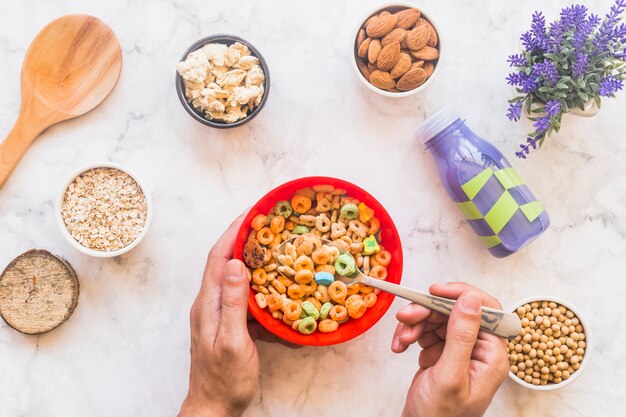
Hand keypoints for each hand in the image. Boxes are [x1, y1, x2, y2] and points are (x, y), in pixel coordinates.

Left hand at [179, 214, 257, 416]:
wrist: (213, 406)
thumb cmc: (224, 379)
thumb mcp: (232, 341)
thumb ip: (233, 303)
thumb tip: (233, 264)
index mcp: (207, 303)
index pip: (217, 256)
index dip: (234, 231)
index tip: (253, 211)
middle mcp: (209, 302)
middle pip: (223, 259)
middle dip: (242, 235)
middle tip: (267, 220)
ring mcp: (216, 312)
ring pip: (232, 273)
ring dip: (248, 254)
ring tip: (271, 241)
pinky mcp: (226, 321)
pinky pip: (240, 291)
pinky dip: (254, 277)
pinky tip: (271, 278)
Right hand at [391, 283, 508, 416]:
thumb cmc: (440, 416)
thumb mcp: (450, 374)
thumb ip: (461, 335)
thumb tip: (471, 300)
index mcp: (491, 355)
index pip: (485, 310)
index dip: (461, 295)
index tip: (435, 291)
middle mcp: (478, 350)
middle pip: (455, 312)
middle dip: (427, 312)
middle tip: (406, 317)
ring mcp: (459, 351)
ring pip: (437, 319)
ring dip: (415, 325)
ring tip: (402, 340)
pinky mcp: (442, 353)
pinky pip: (426, 331)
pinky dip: (410, 335)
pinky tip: (401, 347)